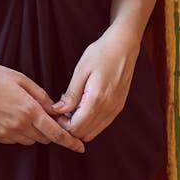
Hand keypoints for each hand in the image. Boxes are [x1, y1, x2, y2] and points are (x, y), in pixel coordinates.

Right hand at [0, 60, 86, 153]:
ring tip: (27, 115)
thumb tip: (55, 109)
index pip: (55, 133)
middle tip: (47, 118)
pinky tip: (13, 118)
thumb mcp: (23, 80)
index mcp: (29, 111)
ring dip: (35, 132)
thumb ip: (42, 97)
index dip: (70, 141)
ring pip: (30, 140)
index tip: (80, 147)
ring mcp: (6, 132)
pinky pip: (15, 139)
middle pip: (44, 138)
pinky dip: (20, 133)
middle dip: (50, 131)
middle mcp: (19, 125)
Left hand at [50, 22, 139, 142]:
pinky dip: (90, 121)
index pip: (76, 128)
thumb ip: (71, 94)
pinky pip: (102, 124)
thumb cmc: (101, 54)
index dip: (62, 125)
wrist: (124, 45)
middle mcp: (109, 108)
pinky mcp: (119, 106)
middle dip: (69, 127)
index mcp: (97, 100)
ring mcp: (116, 109)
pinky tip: (82, 105)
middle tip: (61, 111)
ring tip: (71, 107)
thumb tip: (58, 111)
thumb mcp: (81, 71)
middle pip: (84, 133)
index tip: (55, 113)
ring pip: (94, 132)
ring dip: (80, 125)